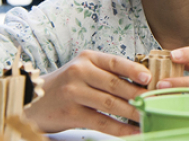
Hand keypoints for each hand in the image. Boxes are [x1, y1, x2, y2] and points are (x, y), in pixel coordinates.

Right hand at [22, 50, 149, 134]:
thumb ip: (108, 72)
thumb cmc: (67, 85)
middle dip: (139, 94)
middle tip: (157, 101)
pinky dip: (119, 128)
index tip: (150, 78)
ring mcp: (73, 93)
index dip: (134, 70)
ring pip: (110, 104)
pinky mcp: (70, 114)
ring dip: (133, 112)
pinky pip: (101, 121)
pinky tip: (132, 131)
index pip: (115, 62)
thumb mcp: (85, 70)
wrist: (31, 101)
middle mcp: (79, 72)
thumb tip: (144, 80)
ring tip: (149, 116)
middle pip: (116, 84)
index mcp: (88, 58)